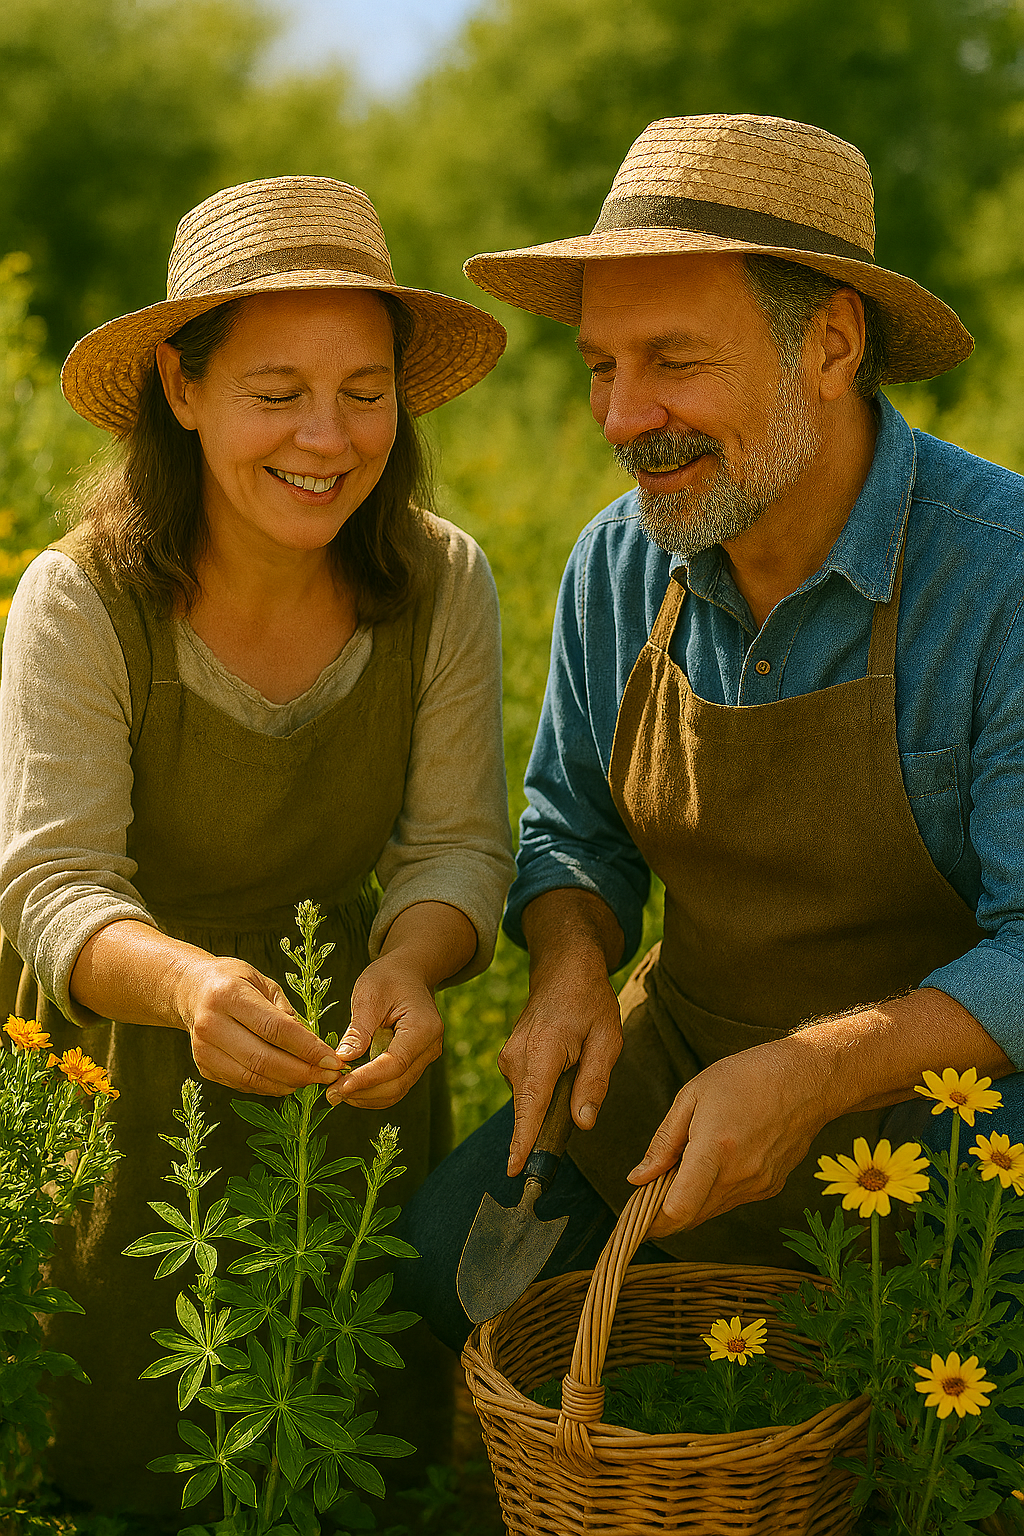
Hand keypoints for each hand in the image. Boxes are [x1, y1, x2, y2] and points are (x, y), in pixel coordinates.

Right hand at [175, 955, 343, 1096]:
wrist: (191, 990)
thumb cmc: (234, 982)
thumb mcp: (263, 983)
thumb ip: (287, 1013)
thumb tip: (314, 1048)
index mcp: (229, 995)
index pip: (276, 1029)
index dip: (308, 1048)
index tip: (333, 1059)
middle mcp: (212, 1023)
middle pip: (264, 1059)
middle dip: (303, 1072)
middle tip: (329, 1075)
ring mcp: (204, 1049)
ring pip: (253, 1078)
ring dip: (289, 1083)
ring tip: (313, 1078)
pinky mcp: (204, 1067)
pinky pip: (243, 1084)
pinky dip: (271, 1086)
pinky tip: (290, 1080)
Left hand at [327, 953, 443, 1108]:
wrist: (409, 973)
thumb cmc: (388, 978)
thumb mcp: (368, 996)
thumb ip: (358, 1030)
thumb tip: (341, 1061)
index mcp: (423, 1028)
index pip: (394, 1064)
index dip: (366, 1079)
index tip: (339, 1086)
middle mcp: (430, 1047)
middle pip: (397, 1083)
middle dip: (363, 1092)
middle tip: (331, 1093)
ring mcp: (425, 1058)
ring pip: (397, 1090)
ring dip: (366, 1096)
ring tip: (337, 1092)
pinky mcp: (415, 1063)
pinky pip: (395, 1085)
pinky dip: (373, 1091)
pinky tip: (350, 1086)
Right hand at [500, 950, 622, 1176]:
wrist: (564, 969)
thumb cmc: (590, 1001)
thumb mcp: (607, 1040)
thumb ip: (594, 1083)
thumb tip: (581, 1124)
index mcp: (542, 1050)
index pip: (530, 1105)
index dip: (523, 1141)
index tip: (516, 1169)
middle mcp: (517, 1056)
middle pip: (530, 1108)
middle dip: (551, 1120)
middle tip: (581, 1085)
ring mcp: (509, 1057)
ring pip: (529, 1099)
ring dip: (551, 1099)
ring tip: (577, 1062)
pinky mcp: (510, 1059)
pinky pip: (527, 1088)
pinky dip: (545, 1088)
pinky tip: (565, 1064)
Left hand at [628, 1037, 829, 1239]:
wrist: (806, 1080)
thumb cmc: (746, 1077)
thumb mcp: (692, 1095)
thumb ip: (664, 1141)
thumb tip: (638, 1178)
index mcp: (715, 1149)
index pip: (679, 1209)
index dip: (652, 1221)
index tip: (635, 1216)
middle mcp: (739, 1175)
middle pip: (691, 1217)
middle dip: (663, 1216)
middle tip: (644, 1199)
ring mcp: (758, 1185)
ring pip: (711, 1211)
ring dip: (688, 1203)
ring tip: (674, 1176)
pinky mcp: (770, 1187)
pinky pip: (731, 1201)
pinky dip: (713, 1193)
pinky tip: (710, 1166)